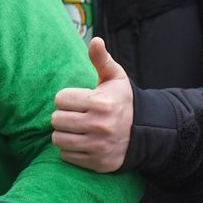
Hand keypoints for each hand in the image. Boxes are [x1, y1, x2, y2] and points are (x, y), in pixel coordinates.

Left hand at [51, 37, 133, 171]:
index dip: (67, 98)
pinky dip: (70, 150)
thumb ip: (101, 59)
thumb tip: (95, 40)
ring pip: (58, 139)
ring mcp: (98, 146)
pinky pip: (66, 156)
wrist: (146, 132)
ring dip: (64, 133)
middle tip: (76, 115)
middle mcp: (99, 126)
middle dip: (63, 116)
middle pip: (56, 120)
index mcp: (100, 103)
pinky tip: (82, 142)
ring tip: (76, 128)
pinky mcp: (97, 162)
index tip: (78, 100)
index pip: (60, 99)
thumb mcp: (115, 78)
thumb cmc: (123, 101)